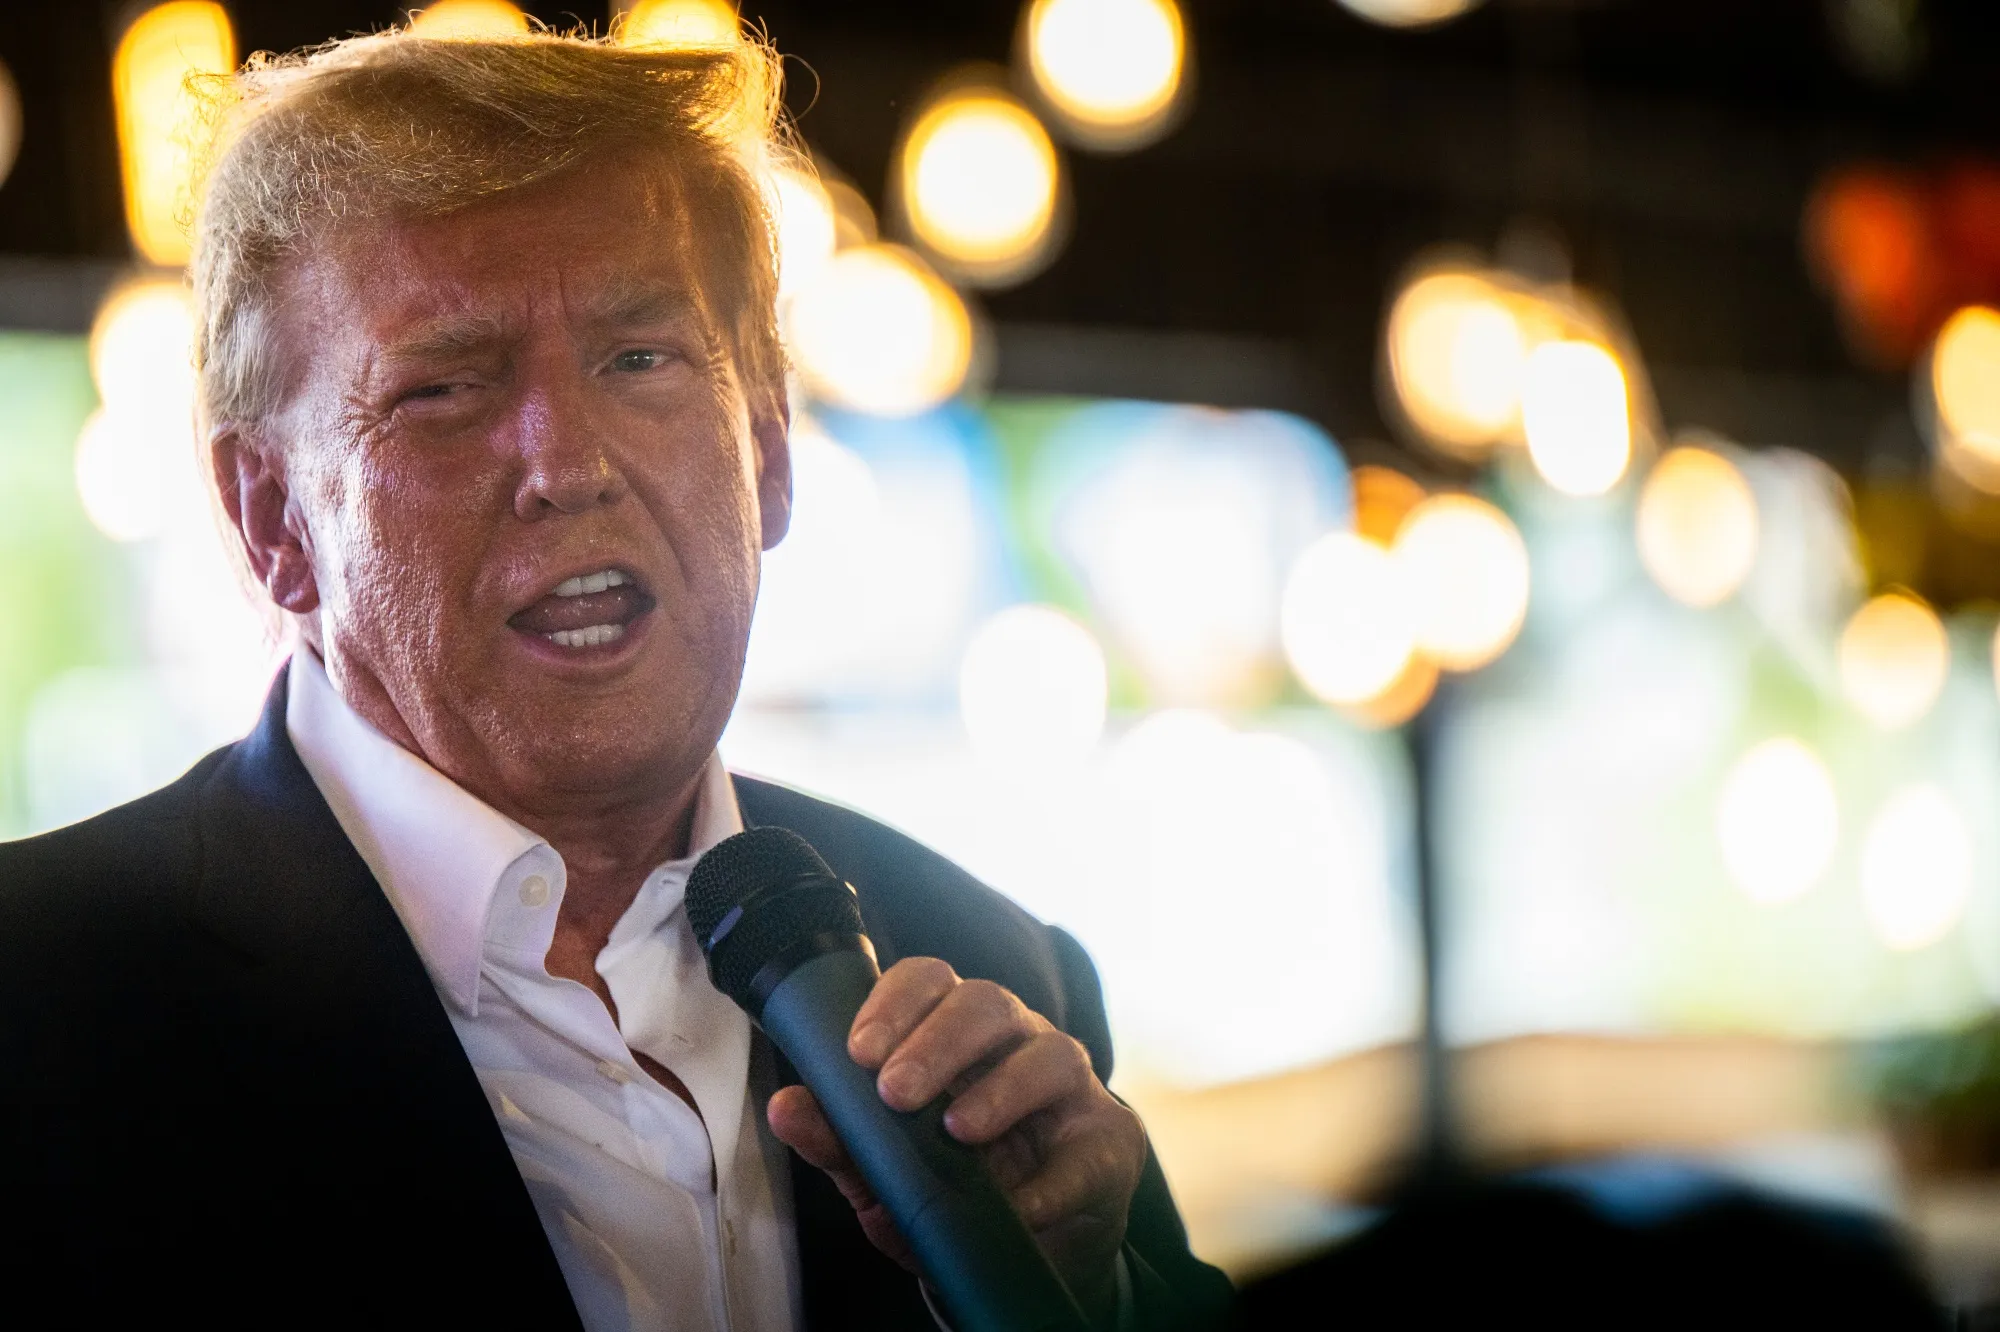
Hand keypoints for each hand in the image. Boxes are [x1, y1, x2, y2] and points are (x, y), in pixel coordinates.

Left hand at [766, 957, 1145, 1324]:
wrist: (1032, 1254)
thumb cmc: (957, 1189)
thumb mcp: (887, 1173)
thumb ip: (841, 1139)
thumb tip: (784, 1106)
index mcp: (959, 1034)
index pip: (929, 982)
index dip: (894, 1002)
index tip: (858, 1051)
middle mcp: (1017, 1043)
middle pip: (987, 1003)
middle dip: (937, 1041)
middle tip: (895, 1090)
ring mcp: (1070, 1089)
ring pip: (1049, 1052)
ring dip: (1000, 1089)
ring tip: (959, 1132)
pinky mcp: (1110, 1144)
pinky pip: (1089, 1149)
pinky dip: (1052, 1180)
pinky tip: (1018, 1205)